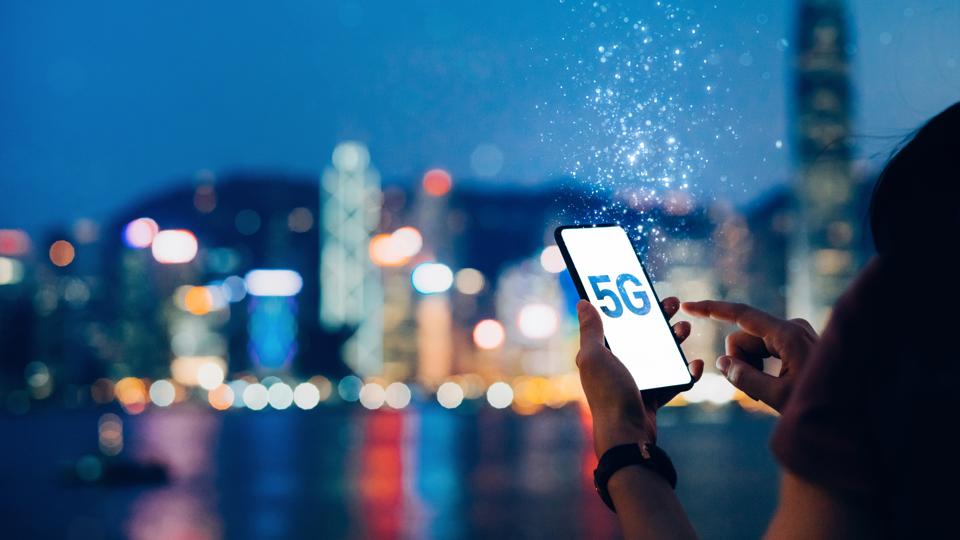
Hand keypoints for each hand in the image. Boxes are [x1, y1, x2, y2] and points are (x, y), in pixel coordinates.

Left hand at [576, 298, 703, 456]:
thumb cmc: (609, 394)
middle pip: (642, 335)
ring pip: (660, 355)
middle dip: (659, 318)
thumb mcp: (595, 357)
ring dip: (674, 340)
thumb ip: (591, 330)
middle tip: (673, 303)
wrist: (627, 435)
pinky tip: (696, 363)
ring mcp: (636, 382)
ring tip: (685, 328)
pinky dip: (686, 372)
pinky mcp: (652, 397)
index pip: (617, 323)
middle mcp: (617, 366)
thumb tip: (582, 302)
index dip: (631, 306)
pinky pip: (673, 380)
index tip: (647, 291)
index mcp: (601, 354)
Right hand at [681, 301, 817, 411]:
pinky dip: (763, 366)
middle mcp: (791, 327)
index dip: (712, 309)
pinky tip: (777, 384)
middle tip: (757, 389)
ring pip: (753, 346)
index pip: (742, 314)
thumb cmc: (821, 406)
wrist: (853, 413)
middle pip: (744, 337)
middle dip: (741, 361)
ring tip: (773, 390)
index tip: (689, 305)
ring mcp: (796, 334)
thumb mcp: (777, 397)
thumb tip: (722, 363)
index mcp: (787, 335)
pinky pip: (766, 350)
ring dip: (753, 367)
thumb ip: (744, 378)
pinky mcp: (797, 343)